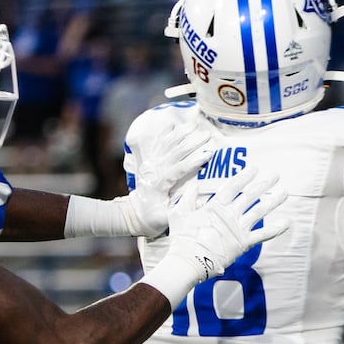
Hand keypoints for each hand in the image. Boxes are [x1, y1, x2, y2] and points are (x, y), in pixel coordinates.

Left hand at [124, 118, 214, 235]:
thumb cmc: (151, 219)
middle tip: (207, 135)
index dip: (194, 161)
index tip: (209, 153)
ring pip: (166, 144)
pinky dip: (164, 133)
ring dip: (180, 133)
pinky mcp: (149, 162)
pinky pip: (156, 144)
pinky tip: (171, 124)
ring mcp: (151, 164)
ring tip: (194, 124)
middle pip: (175, 152)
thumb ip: (178, 211)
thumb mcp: (164, 220)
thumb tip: (197, 201)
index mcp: (160, 184)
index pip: (179, 169)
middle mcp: (155, 170)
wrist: (134, 214)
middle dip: (192, 142)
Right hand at [166, 170, 288, 282]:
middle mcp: (230, 214)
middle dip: (264, 183)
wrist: (188, 262)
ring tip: (285, 192)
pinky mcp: (244, 243)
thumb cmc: (182, 240)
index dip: (245, 176)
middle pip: (251, 195)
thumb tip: (193, 186)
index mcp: (215, 206)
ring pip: (260, 211)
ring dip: (274, 201)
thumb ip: (188, 198)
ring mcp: (238, 228)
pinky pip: (263, 234)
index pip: (233, 186)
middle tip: (275, 175)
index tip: (255, 167)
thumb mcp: (179, 214)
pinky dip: (276, 229)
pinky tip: (287, 222)